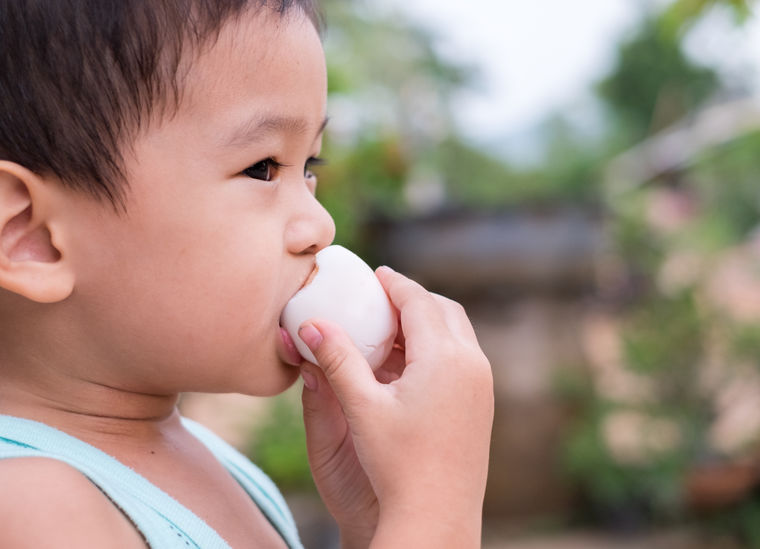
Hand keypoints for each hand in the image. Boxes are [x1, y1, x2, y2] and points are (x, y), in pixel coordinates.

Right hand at [299, 267, 493, 547]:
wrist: (437, 517)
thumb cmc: (397, 465)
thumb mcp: (361, 408)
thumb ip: (336, 360)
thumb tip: (308, 323)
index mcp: (445, 358)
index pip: (419, 302)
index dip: (395, 284)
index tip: (375, 274)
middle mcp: (472, 365)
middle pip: (443, 310)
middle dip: (412, 298)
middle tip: (380, 297)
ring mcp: (482, 386)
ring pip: (456, 333)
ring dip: (426, 322)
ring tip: (389, 328)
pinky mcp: (482, 404)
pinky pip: (461, 357)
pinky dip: (436, 346)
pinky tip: (407, 364)